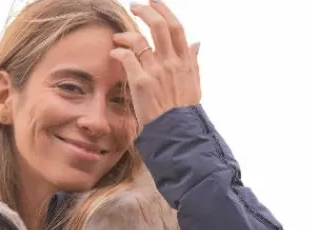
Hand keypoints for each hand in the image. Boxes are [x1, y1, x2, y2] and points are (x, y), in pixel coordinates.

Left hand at [111, 0, 201, 127]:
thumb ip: (193, 62)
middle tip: (136, 6)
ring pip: (139, 41)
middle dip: (146, 11)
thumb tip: (196, 44)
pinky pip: (127, 58)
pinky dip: (119, 52)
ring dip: (126, 34)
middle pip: (159, 26)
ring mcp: (156, 72)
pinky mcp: (141, 83)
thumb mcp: (195, 85)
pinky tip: (114, 52)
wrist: (177, 135)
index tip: (155, 2)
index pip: (176, 27)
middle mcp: (171, 63)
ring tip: (118, 36)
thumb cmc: (184, 114)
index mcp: (185, 62)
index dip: (164, 10)